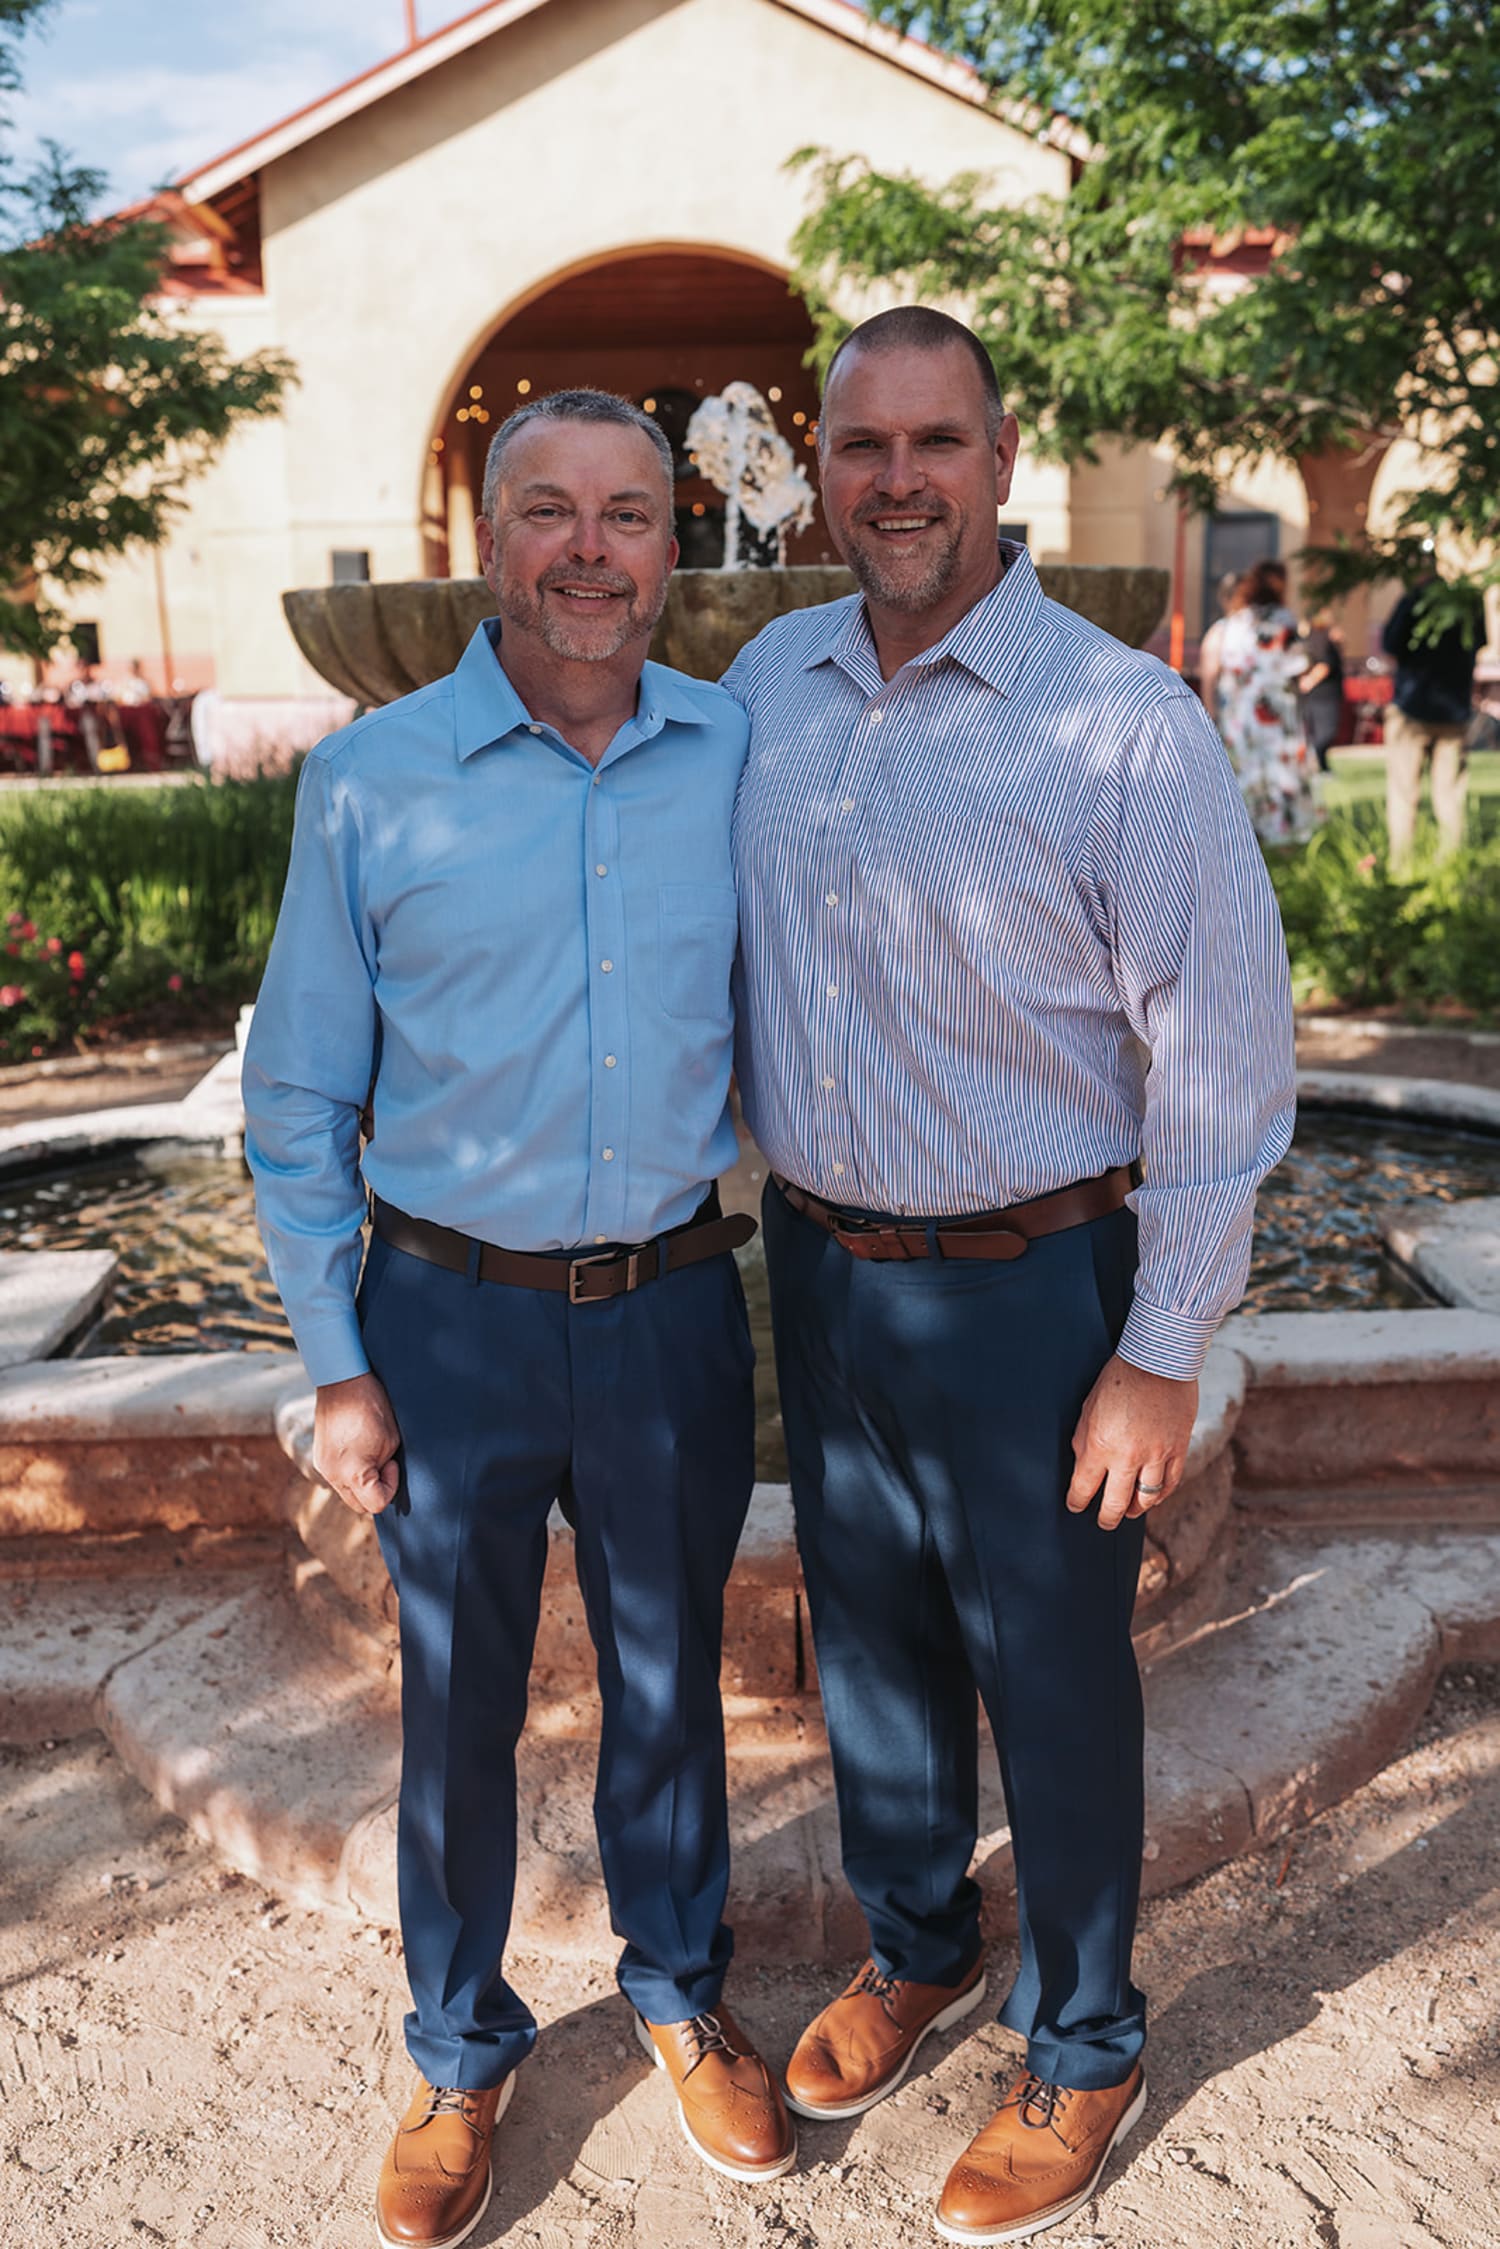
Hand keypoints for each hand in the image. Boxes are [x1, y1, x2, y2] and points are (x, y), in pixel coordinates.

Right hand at [313, 1372, 401, 1516]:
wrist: (342, 1381)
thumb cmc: (372, 1407)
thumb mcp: (390, 1441)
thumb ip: (385, 1467)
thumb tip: (382, 1478)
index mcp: (353, 1473)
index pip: (376, 1504)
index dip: (390, 1487)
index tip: (392, 1464)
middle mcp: (332, 1475)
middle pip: (359, 1505)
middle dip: (375, 1491)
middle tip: (384, 1464)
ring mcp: (322, 1467)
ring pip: (346, 1492)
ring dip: (361, 1483)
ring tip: (370, 1456)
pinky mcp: (318, 1458)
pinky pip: (337, 1477)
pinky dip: (349, 1473)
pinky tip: (357, 1451)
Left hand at [1065, 1354, 1197, 1531]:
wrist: (1158, 1359)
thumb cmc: (1117, 1379)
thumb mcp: (1088, 1409)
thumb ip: (1084, 1441)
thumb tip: (1082, 1466)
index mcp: (1100, 1444)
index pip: (1084, 1487)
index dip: (1077, 1502)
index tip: (1075, 1506)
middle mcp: (1128, 1456)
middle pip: (1115, 1502)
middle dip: (1106, 1517)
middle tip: (1103, 1522)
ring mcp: (1156, 1454)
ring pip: (1145, 1498)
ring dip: (1134, 1509)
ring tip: (1128, 1512)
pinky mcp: (1178, 1448)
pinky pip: (1170, 1483)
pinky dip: (1160, 1495)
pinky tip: (1152, 1498)